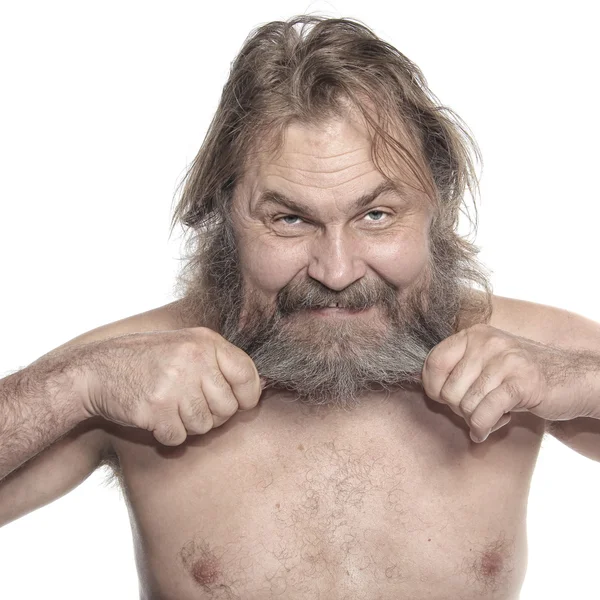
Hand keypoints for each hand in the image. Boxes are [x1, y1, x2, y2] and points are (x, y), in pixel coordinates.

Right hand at [77, 327, 262, 445]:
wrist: (97, 370)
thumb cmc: (147, 361)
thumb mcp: (187, 346)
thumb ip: (219, 363)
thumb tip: (257, 389)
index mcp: (206, 342)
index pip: (248, 375)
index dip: (248, 396)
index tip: (239, 402)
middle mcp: (194, 360)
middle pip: (228, 408)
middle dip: (213, 415)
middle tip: (190, 405)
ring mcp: (174, 384)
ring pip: (204, 426)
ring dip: (188, 425)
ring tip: (170, 407)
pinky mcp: (155, 408)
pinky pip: (178, 438)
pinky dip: (167, 434)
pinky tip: (154, 416)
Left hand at [421, 323, 598, 442]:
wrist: (572, 380)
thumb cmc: (520, 376)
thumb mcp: (485, 362)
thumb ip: (458, 369)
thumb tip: (427, 388)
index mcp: (473, 334)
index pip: (432, 363)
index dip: (434, 389)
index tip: (446, 400)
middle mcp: (486, 342)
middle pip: (448, 390)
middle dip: (460, 409)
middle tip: (480, 409)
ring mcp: (504, 360)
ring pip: (466, 405)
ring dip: (477, 419)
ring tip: (494, 412)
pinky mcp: (521, 382)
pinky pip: (485, 413)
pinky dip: (485, 427)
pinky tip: (494, 426)